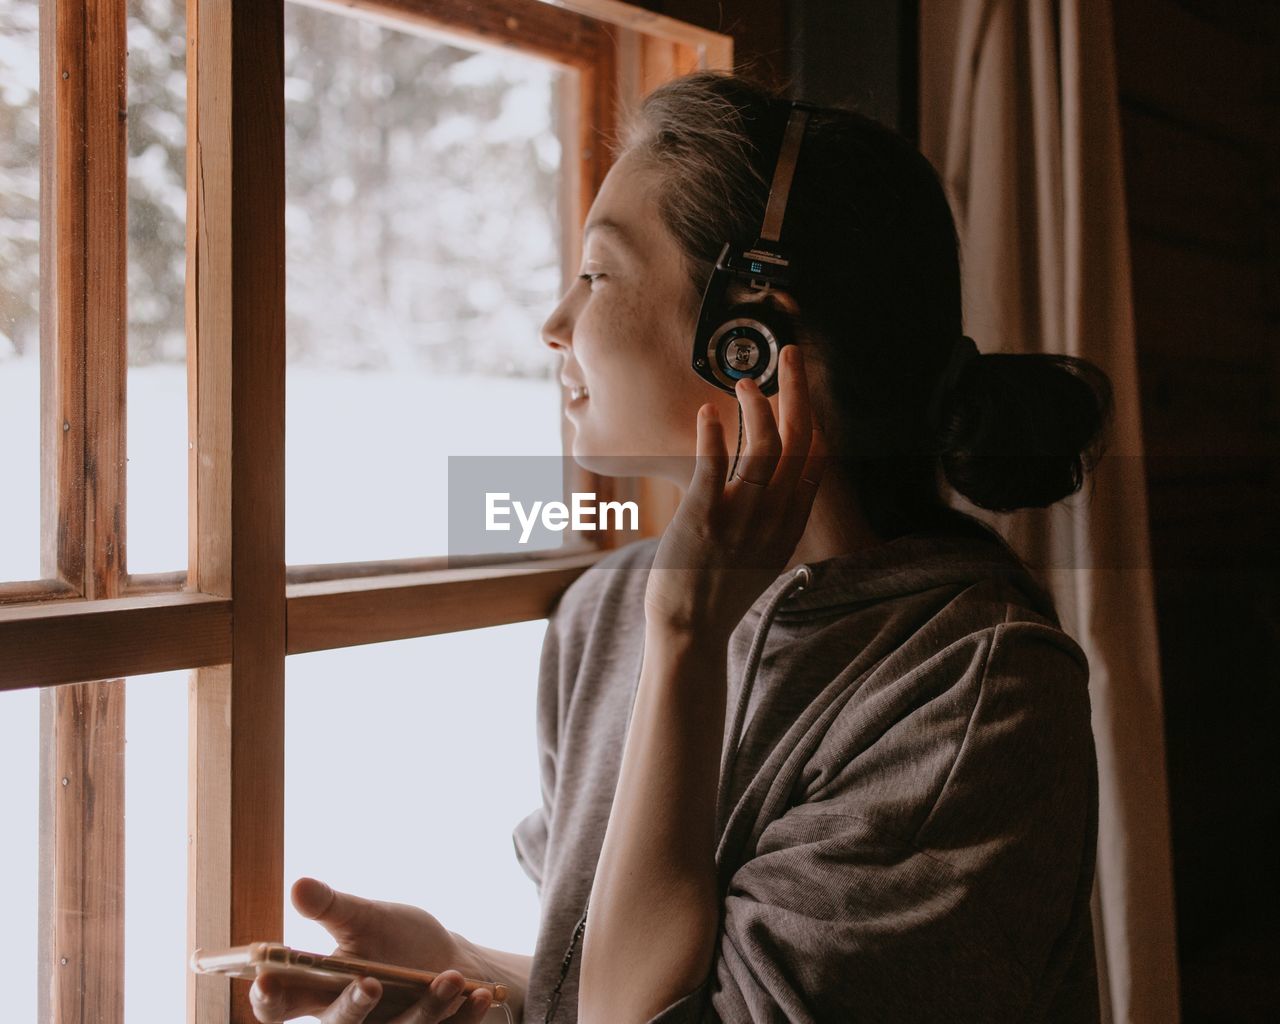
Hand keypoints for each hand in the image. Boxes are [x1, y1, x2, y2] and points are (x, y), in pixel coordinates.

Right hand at [248, 877, 494, 1023]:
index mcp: (320, 991)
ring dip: (426, 1009)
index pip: (280, 1006)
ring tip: (449, 978)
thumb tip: (298, 884)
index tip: (267, 979)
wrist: (445, 956)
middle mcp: (350, 1019)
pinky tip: (477, 994)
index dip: (269, 999)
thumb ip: (333, 908)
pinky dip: (463, 1015)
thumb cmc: (394, 939)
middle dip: (352, 1008)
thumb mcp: (366, 917)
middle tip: (369, 982)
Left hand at [644, 345, 826, 641]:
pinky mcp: (706, 518)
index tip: (803, 390)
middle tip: (791, 357)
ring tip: (746, 384)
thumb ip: (768, 520)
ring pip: (763, 446)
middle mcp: (774, 518)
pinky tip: (708, 413)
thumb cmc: (715, 592)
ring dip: (757, 406)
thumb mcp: (758, 557)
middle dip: (799, 392)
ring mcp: (742, 518)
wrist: (690, 631)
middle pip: (799, 442)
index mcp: (788, 526)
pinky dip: (714, 433)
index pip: (815, 462)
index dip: (813, 419)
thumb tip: (763, 488)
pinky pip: (716, 465)